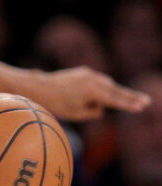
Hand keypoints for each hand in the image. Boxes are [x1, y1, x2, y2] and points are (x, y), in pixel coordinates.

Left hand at [33, 66, 149, 120]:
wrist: (39, 87)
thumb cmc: (56, 104)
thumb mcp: (76, 114)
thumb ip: (93, 112)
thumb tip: (101, 106)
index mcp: (93, 92)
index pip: (116, 101)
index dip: (129, 105)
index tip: (142, 107)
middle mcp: (94, 80)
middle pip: (117, 91)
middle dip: (131, 97)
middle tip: (146, 102)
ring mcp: (89, 74)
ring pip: (107, 85)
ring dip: (114, 92)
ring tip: (116, 100)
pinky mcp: (84, 71)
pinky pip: (98, 81)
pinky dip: (102, 87)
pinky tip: (98, 94)